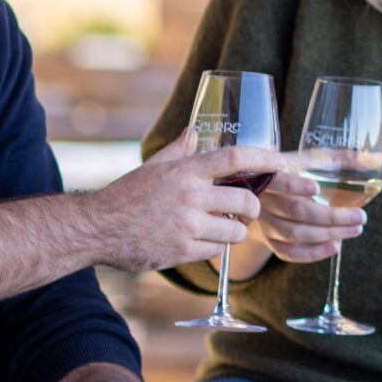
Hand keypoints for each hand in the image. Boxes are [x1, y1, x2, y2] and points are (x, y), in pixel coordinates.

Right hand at [89, 130, 281, 271]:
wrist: (97, 228)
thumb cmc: (126, 195)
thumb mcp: (153, 167)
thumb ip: (179, 150)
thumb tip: (195, 131)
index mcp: (185, 170)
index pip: (235, 158)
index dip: (264, 160)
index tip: (283, 163)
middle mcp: (189, 195)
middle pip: (245, 200)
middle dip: (253, 208)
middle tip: (247, 211)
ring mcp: (186, 225)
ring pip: (235, 231)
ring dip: (235, 231)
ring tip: (224, 228)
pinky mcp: (181, 251)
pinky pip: (216, 251)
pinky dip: (214, 248)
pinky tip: (200, 242)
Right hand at [253, 167, 363, 263]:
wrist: (260, 194)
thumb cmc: (290, 172)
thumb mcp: (305, 159)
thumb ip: (335, 158)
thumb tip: (374, 160)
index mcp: (269, 175)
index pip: (279, 181)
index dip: (295, 185)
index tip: (317, 188)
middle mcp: (263, 201)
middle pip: (296, 211)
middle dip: (330, 217)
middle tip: (359, 216)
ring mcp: (265, 224)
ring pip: (295, 234)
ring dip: (327, 235)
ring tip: (354, 230)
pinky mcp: (270, 241)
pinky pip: (290, 253)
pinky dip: (314, 253)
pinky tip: (335, 246)